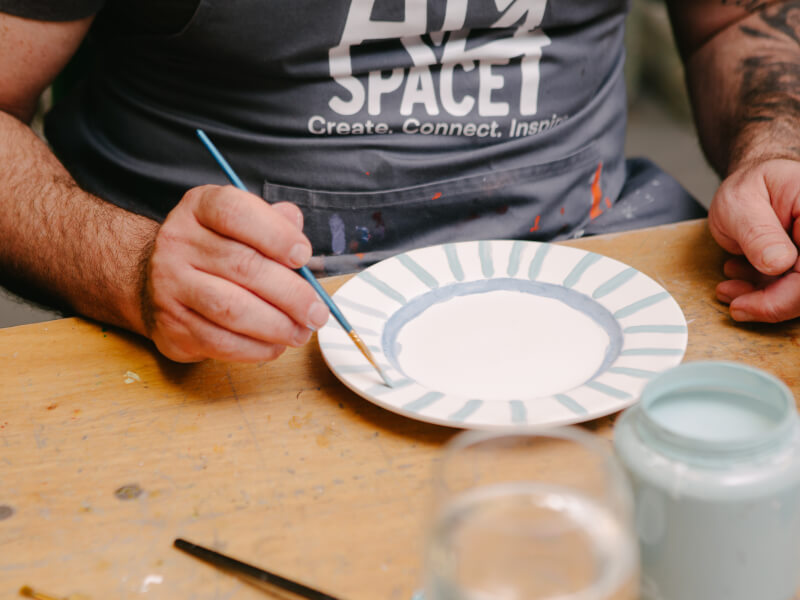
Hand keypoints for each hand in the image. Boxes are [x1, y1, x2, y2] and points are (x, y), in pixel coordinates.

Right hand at [139, 185, 329, 361]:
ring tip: (302, 332)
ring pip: (231, 308)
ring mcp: (169, 285)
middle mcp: (178, 242)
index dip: (275, 234)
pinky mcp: (171, 325)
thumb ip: (272, 222)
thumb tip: (296, 223)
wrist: (159, 282)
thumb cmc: (216, 251)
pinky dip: (255, 348)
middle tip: (317, 312)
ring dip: (276, 325)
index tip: (304, 256)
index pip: (235, 213)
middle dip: (290, 293)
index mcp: (199, 208)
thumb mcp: (240, 224)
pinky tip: (275, 345)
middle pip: (242, 266)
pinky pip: (219, 341)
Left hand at [709, 158, 799, 321]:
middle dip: (768, 303)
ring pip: (798, 295)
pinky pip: (790, 293)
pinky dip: (761, 296)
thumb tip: (778, 263)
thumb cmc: (751, 185)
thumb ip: (758, 232)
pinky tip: (737, 283)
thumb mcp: (741, 202)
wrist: (756, 185)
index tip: (744, 304)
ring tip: (728, 288)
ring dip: (761, 301)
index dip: (785, 297)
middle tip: (731, 301)